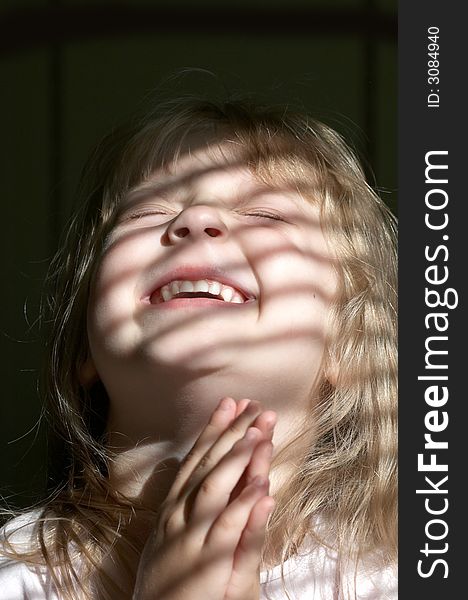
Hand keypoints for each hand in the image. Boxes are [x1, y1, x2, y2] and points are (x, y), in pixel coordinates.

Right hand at [133, 398, 275, 599]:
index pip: (195, 459)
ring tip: (257, 433)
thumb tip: (206, 472)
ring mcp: (190, 539)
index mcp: (172, 507)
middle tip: (253, 406)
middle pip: (207, 465)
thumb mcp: (172, 535)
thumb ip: (189, 504)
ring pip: (214, 490)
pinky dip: (244, 507)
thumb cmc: (168, 578)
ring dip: (236, 459)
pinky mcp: (207, 565)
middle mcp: (178, 516)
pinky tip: (262, 487)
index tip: (229, 402)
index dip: (213, 429)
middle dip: (231, 433)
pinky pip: (227, 530)